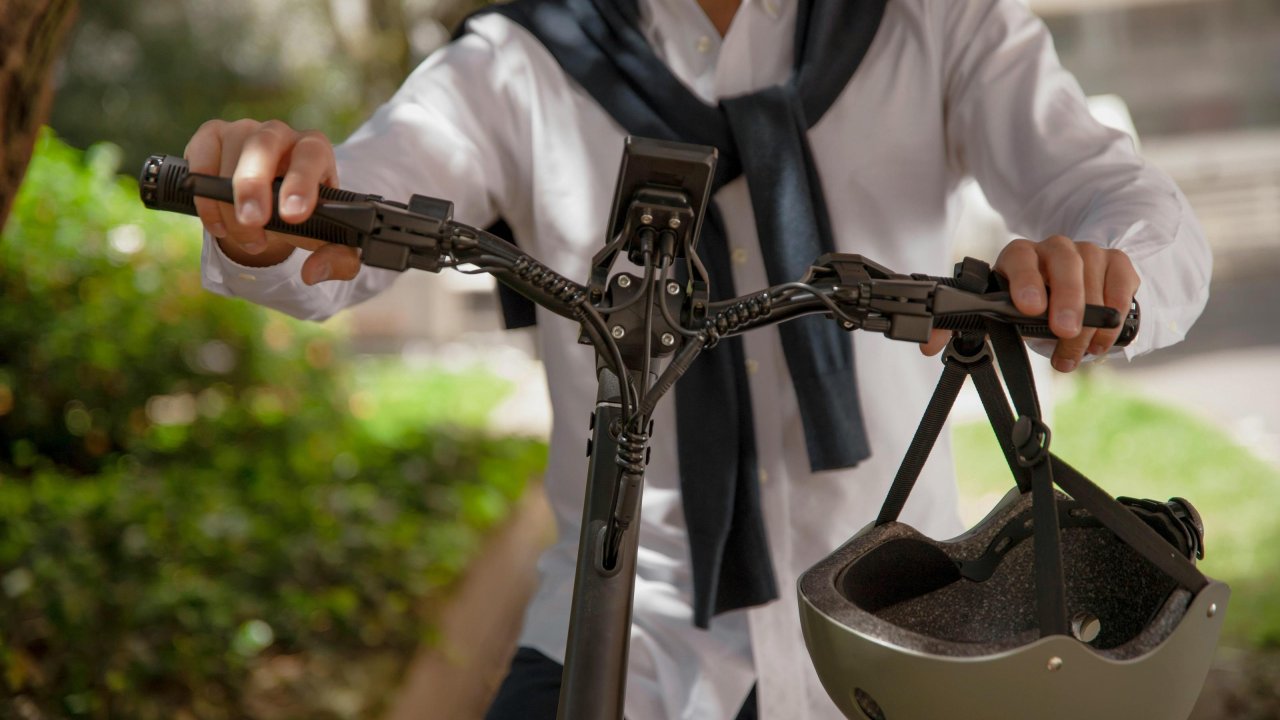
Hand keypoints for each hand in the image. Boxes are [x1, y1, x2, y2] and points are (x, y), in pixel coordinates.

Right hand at [184, 119, 360, 283]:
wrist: (274, 206)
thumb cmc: (305, 217)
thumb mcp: (330, 240)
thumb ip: (338, 260)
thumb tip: (313, 272)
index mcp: (315, 151)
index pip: (312, 153)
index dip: (302, 182)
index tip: (294, 216)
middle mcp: (280, 135)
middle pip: (264, 143)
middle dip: (253, 184)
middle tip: (253, 222)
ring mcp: (243, 132)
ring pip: (230, 155)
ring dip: (229, 202)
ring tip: (246, 239)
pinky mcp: (211, 138)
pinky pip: (199, 158)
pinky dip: (203, 196)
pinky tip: (218, 225)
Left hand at [920, 236, 1139, 371]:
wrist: (1069, 291)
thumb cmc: (1028, 305)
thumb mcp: (996, 315)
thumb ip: (961, 329)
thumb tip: (929, 346)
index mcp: (1018, 257)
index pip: (1019, 258)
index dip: (1024, 281)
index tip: (1028, 309)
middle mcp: (1053, 249)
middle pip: (1063, 262)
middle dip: (1066, 299)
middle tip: (1062, 332)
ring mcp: (1087, 253)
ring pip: (1094, 272)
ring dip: (1090, 317)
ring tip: (1080, 352)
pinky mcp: (1116, 264)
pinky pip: (1122, 279)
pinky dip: (1117, 308)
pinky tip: (1105, 338)